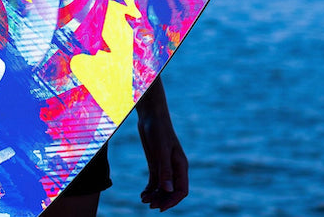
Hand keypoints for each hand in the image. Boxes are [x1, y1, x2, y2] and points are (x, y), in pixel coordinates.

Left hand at [136, 81, 188, 211]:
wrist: (150, 115)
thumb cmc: (159, 130)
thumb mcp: (161, 150)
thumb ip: (165, 170)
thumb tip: (168, 190)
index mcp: (181, 166)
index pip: (181, 190)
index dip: (172, 201)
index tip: (161, 208)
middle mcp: (174, 168)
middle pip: (171, 191)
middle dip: (162, 200)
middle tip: (150, 206)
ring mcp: (164, 166)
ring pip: (162, 187)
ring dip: (155, 195)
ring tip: (143, 200)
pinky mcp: (155, 163)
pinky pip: (154, 181)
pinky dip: (149, 189)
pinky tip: (142, 194)